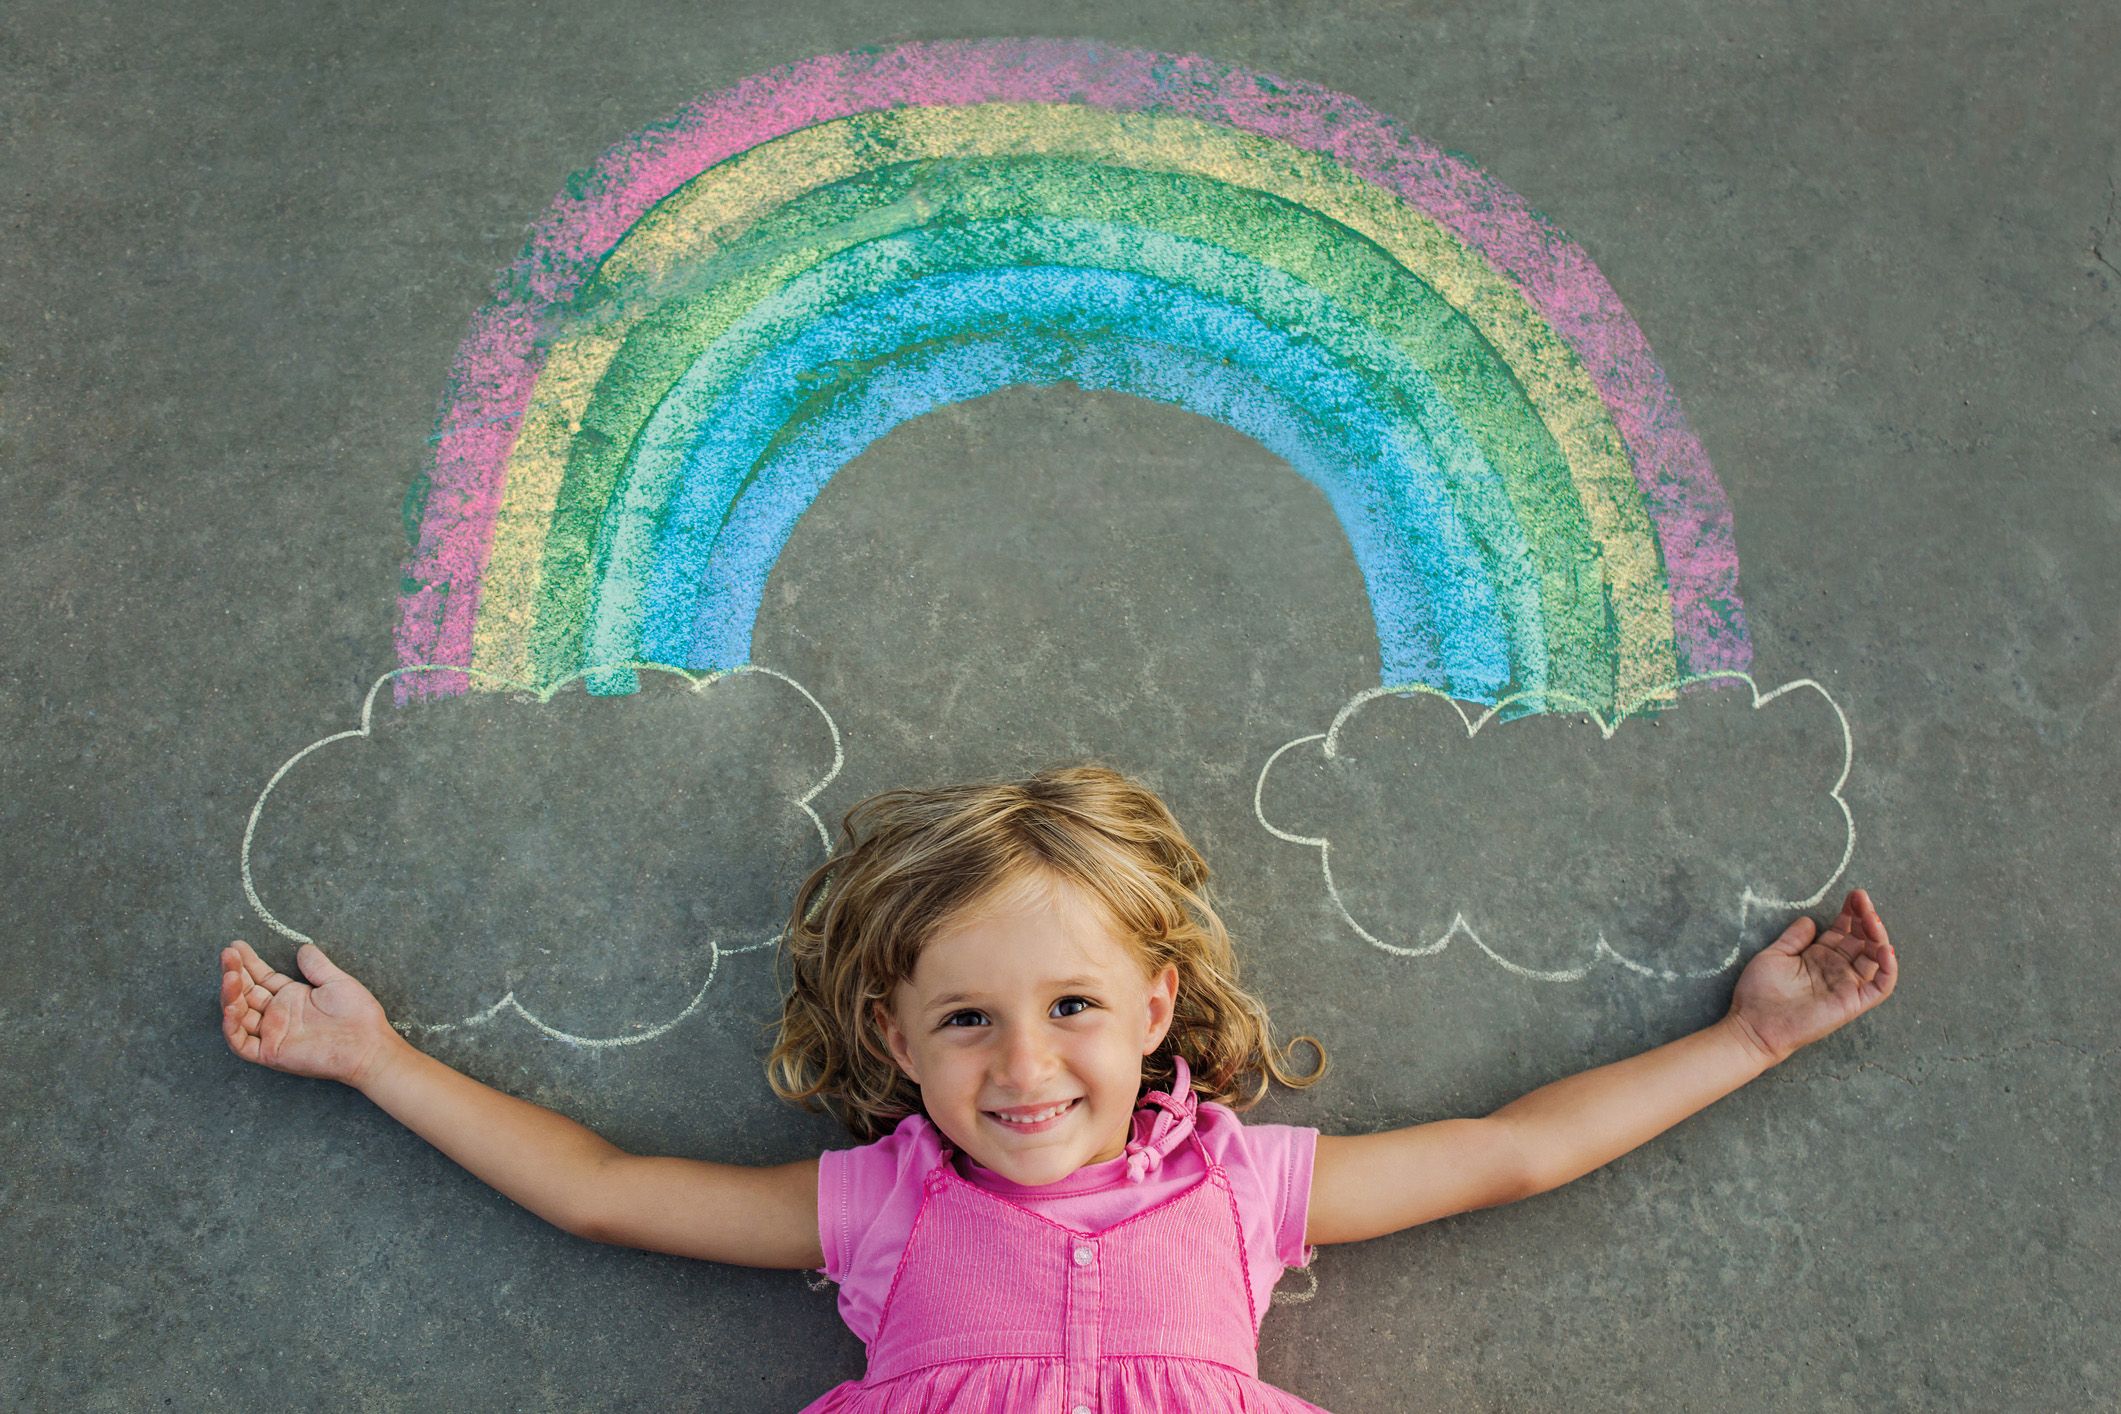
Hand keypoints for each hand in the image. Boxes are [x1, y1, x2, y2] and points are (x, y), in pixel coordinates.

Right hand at [220, 939, 400, 1085]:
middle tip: (227, 954)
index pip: (261, 978)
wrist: (369, 1044)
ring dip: (230, 996)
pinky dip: (232, 1026)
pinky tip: (231, 1007)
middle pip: (246, 993)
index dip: (247, 963)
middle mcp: (277, 1015)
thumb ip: (316, 966)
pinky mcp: (271, 1052)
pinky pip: (242, 1043)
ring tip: (229, 976)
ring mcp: (272, 1034)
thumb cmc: (358, 1015)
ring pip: (239, 1016)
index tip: (236, 945)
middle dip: (234, 973)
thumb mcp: (335, 982)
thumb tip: (303, 948)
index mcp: (291, 997)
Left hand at [1727, 888, 1897, 1065]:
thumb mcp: (1775, 955)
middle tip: (1863, 900)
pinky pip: (1880, 986)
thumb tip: (1809, 919)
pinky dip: (1889, 969)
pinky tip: (1885, 949)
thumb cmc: (1759, 991)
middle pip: (1862, 940)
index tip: (1854, 895)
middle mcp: (1837, 969)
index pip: (1844, 930)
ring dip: (1879, 937)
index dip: (1852, 912)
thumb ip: (1794, 938)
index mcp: (1819, 956)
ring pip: (1875, 959)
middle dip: (1866, 918)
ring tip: (1872, 919)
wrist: (1753, 1024)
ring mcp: (1847, 985)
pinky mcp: (1852, 1003)